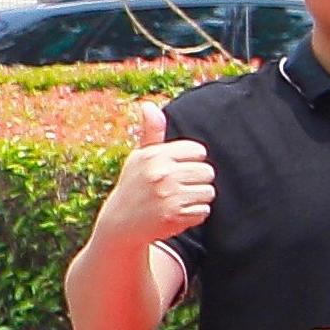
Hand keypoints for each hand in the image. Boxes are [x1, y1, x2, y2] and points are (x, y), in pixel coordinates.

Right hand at [99, 101, 214, 247]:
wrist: (120, 223)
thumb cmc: (135, 185)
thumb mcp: (139, 157)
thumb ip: (151, 132)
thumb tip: (148, 105)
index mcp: (153, 156)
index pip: (198, 151)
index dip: (191, 161)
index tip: (177, 169)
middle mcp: (160, 173)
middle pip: (207, 172)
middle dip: (196, 180)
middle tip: (177, 187)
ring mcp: (168, 195)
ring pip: (209, 192)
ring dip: (197, 198)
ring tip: (176, 200)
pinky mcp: (175, 216)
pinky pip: (204, 211)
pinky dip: (194, 214)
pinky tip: (176, 214)